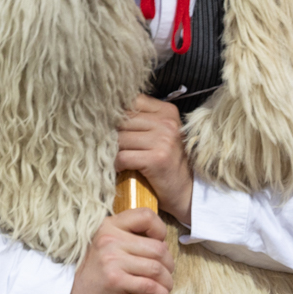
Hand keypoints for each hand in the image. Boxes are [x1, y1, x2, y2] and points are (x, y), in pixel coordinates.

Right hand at [62, 209, 174, 293]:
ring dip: (166, 283)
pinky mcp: (115, 280)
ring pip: (157, 268)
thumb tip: (161, 243)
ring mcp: (111, 259)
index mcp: (109, 226)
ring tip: (163, 289)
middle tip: (165, 276)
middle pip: (158, 248)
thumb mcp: (106, 247)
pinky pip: (150, 286)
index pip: (146, 216)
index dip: (160, 231)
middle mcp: (110, 238)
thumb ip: (127, 239)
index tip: (159, 246)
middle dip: (168, 265)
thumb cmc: (94, 275)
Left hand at [117, 95, 193, 225]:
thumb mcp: (161, 134)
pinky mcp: (157, 159)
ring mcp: (163, 141)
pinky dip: (117, 165)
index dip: (118, 114)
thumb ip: (141, 119)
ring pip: (120, 138)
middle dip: (113, 134)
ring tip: (118, 158)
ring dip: (114, 151)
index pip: (131, 101)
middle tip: (112, 146)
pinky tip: (122, 169)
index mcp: (168, 112)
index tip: (115, 126)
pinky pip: (123, 157)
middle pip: (122, 120)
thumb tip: (106, 111)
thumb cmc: (168, 163)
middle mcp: (167, 123)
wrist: (186, 192)